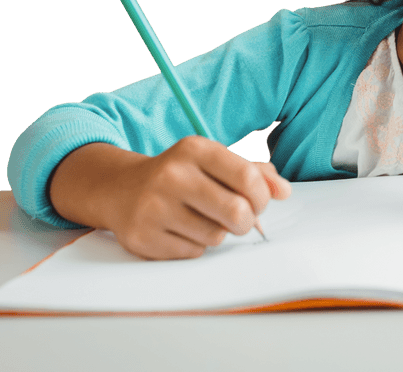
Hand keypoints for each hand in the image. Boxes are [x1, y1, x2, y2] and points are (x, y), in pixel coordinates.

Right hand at [107, 136, 290, 260]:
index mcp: (194, 150)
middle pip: (237, 212)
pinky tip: (181, 230)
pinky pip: (193, 252)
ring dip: (218, 233)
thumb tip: (284, 192)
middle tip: (238, 218)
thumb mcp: (213, 163)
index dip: (262, 197)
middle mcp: (172, 175)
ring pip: (216, 236)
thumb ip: (254, 174)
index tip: (257, 202)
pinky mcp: (143, 237)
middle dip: (246, 221)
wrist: (119, 189)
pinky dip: (195, 246)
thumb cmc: (179, 176)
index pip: (248, 178)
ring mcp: (154, 207)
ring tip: (202, 219)